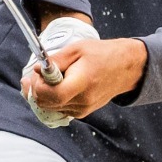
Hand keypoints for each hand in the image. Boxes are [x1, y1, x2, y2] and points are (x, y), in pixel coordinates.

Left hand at [22, 36, 146, 120]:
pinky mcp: (83, 112)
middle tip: (36, 75)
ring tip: (50, 78)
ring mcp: (83, 109)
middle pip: (46, 104)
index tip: (37, 73)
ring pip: (50, 108)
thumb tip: (36, 70)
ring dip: (44, 95)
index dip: (37, 86)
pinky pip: (59, 108)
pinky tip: (59, 86)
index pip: (51, 95)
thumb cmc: (102, 54)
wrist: (126, 67)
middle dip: (36, 90)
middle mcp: (83, 101)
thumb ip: (55, 61)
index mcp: (83, 83)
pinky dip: (53, 99)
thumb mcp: (77, 49)